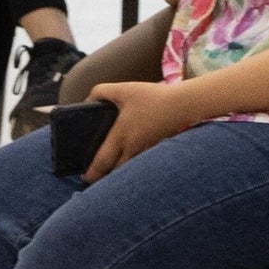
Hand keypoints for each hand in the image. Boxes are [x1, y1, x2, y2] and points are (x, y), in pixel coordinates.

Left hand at [82, 77, 201, 177]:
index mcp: (121, 137)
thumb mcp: (123, 90)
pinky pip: (142, 166)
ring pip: (129, 170)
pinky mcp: (157, 152)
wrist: (184, 105)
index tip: (84, 178)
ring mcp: (147, 153)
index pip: (102, 162)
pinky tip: (130, 163)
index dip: (92, 173)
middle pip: (115, 173)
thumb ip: (100, 92)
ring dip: (119, 174)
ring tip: (110, 172)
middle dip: (104, 178)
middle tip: (95, 179)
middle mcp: (133, 149)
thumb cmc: (152, 97)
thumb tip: (87, 101)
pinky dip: (134, 168)